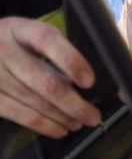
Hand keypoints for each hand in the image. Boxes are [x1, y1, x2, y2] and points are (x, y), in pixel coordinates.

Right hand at [0, 17, 101, 138]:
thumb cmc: (13, 47)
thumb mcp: (28, 38)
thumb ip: (57, 53)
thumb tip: (96, 83)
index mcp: (19, 29)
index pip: (47, 39)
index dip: (71, 60)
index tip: (89, 81)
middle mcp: (3, 48)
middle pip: (47, 82)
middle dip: (76, 105)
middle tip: (93, 116)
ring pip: (38, 103)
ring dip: (65, 117)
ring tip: (80, 122)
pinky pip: (23, 116)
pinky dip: (47, 126)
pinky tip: (61, 129)